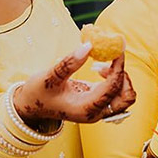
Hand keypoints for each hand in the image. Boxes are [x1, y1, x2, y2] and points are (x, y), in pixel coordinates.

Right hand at [14, 44, 135, 124]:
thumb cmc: (38, 92)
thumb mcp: (50, 76)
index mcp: (86, 109)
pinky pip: (116, 92)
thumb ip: (69, 63)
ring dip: (118, 77)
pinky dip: (113, 78)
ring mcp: (98, 109)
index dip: (118, 66)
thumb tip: (89, 46)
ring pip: (124, 94)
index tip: (117, 48)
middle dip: (123, 75)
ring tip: (99, 65)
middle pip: (127, 96)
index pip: (113, 87)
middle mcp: (96, 112)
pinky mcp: (97, 102)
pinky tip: (98, 68)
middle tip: (110, 58)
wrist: (30, 106)